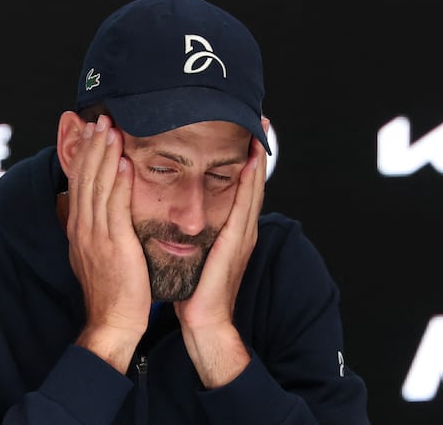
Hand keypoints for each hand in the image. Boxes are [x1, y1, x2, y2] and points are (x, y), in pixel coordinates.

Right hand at [65, 115, 150, 372]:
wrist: (114, 321)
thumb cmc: (112, 290)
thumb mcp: (96, 255)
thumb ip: (96, 230)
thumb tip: (95, 212)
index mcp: (79, 229)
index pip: (79, 183)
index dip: (84, 156)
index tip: (90, 132)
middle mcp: (83, 227)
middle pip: (85, 178)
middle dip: (91, 146)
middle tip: (98, 118)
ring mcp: (96, 235)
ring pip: (98, 186)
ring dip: (104, 154)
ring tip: (110, 128)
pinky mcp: (114, 243)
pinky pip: (115, 206)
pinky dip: (118, 181)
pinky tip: (124, 161)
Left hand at [173, 118, 268, 386]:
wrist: (204, 321)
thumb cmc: (197, 291)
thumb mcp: (197, 254)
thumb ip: (196, 233)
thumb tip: (180, 216)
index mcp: (233, 230)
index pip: (241, 187)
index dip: (247, 160)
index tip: (248, 133)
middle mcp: (243, 228)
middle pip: (253, 181)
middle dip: (259, 150)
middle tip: (261, 121)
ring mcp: (243, 234)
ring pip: (253, 187)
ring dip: (258, 158)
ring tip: (261, 131)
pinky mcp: (237, 241)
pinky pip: (245, 204)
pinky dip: (250, 181)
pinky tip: (251, 162)